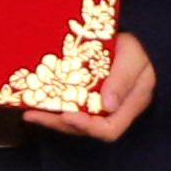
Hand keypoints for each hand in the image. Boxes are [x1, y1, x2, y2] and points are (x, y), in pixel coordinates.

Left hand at [24, 29, 158, 142]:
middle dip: (59, 124)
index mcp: (129, 106)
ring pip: (75, 120)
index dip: (88, 127)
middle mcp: (112, 111)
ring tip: (29, 111)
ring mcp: (99, 105)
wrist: (138, 40)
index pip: (109, 130)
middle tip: (36, 115)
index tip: (68, 115)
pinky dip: (53, 105)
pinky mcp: (88, 96)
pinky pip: (71, 106)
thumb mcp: (134, 60)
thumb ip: (122, 80)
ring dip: (52, 118)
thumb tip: (107, 106)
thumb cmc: (140, 49)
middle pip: (86, 129)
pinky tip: (36, 100)